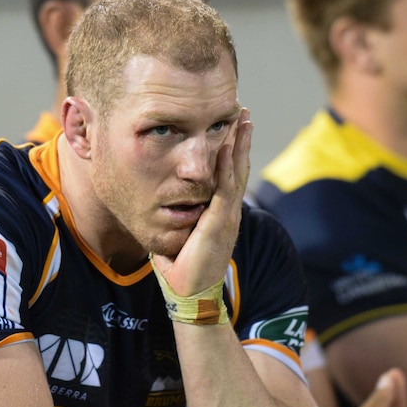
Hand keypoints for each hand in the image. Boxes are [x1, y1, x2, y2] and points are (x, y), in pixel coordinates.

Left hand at [150, 108, 252, 295]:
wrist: (191, 292)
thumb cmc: (183, 269)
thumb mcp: (181, 237)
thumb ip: (178, 220)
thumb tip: (162, 208)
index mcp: (221, 214)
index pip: (230, 176)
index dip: (233, 152)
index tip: (233, 129)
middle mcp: (229, 211)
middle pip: (239, 168)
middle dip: (241, 140)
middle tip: (244, 114)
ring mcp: (227, 216)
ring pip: (236, 172)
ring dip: (239, 145)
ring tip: (243, 121)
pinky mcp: (220, 222)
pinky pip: (225, 189)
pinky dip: (227, 167)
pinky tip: (227, 148)